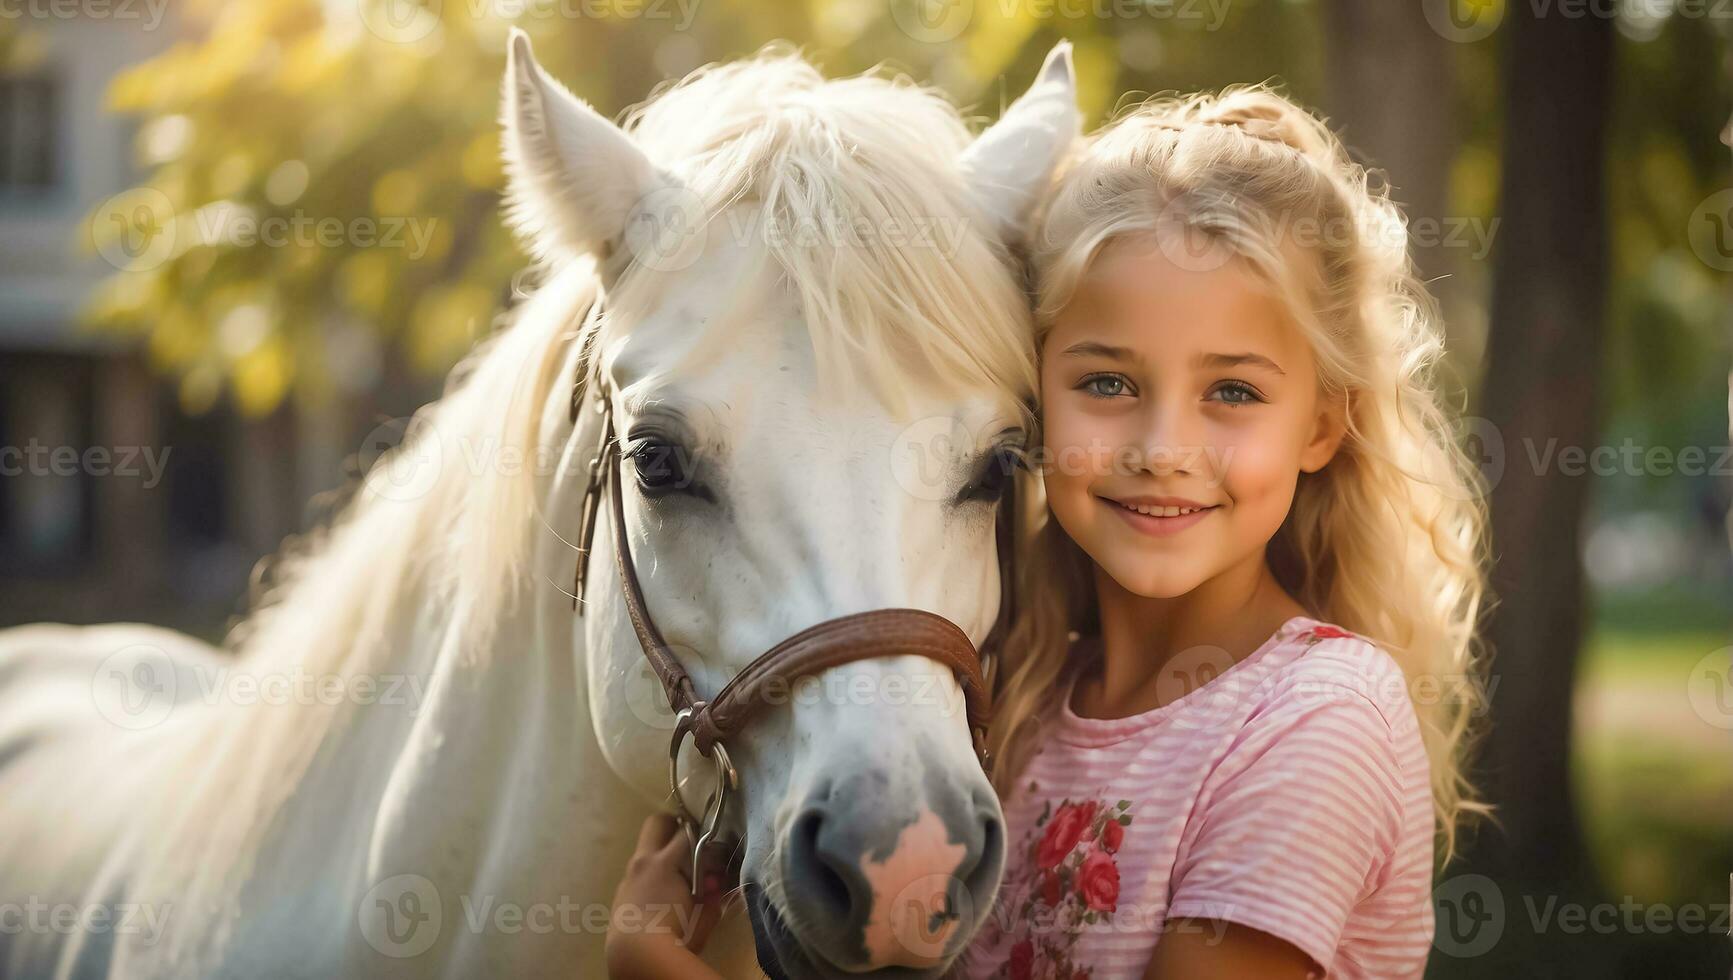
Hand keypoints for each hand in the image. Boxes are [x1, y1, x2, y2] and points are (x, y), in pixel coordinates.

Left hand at [604, 813, 727, 979]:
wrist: (635, 956)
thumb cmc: (675, 934)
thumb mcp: (703, 916)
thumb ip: (713, 897)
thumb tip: (718, 886)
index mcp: (664, 862)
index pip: (686, 831)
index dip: (700, 834)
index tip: (709, 844)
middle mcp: (643, 862)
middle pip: (656, 822)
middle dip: (673, 826)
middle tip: (688, 842)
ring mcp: (627, 877)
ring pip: (645, 849)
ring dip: (661, 855)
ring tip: (676, 878)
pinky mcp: (619, 893)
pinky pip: (638, 873)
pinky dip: (651, 876)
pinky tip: (660, 897)